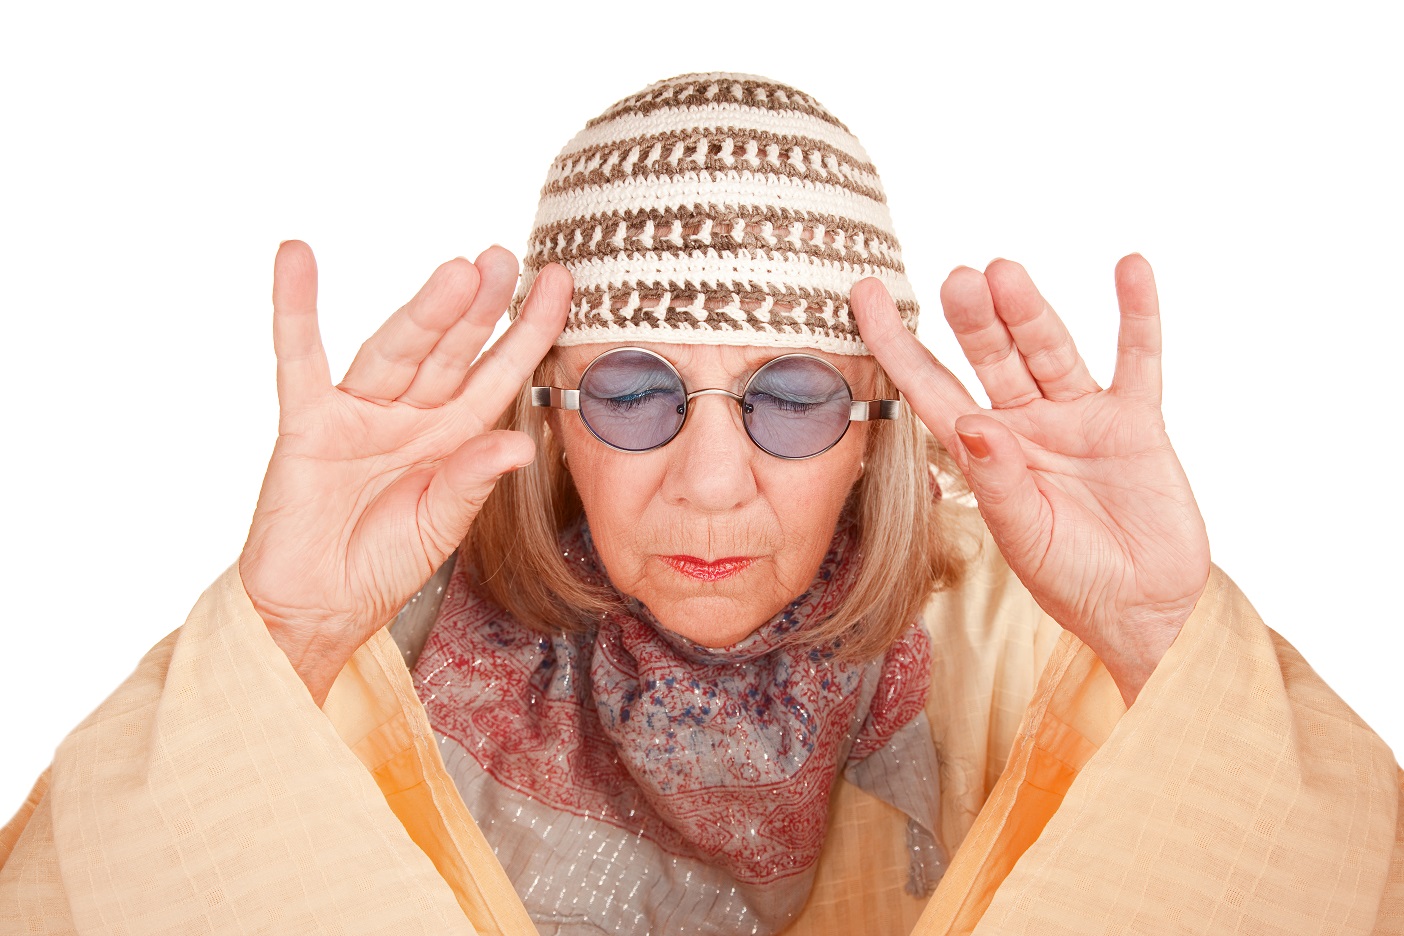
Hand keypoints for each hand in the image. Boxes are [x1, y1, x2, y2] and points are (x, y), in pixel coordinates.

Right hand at [238, 241, 569, 703]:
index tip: (560, 283)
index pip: (499, 373)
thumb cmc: (381, 567)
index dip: (529, 330)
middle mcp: (412, 415)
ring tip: (459, 269)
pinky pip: (299, 358)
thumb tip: (519, 443)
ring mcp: (360, 414)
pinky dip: (295, 308)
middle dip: (481, 307)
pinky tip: (296, 258)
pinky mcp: (308, 424)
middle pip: (452, 350)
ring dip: (426, 309)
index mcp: (454, 438)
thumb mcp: (440, 527)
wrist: (316, 609)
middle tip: (506, 258)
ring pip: (398, 349)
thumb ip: (472, 481)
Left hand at [852, 255, 1209, 704]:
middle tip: (958, 280)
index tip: (864, 295)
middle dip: (974, 320)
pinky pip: (1137, 358)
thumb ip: (999, 482)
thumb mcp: (1026, 538)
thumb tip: (973, 424)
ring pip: (1049, 350)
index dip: (896, 343)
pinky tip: (1131, 268)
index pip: (929, 387)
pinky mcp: (1136, 421)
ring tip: (1006, 273)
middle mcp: (1024, 424)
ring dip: (1030, 312)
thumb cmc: (1072, 579)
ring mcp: (1079, 416)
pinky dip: (1137, 314)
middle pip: (992, 358)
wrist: (1144, 608)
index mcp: (982, 453)